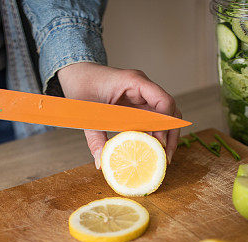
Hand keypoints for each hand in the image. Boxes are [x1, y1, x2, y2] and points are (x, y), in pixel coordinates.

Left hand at [57, 63, 180, 167]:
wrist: (77, 73)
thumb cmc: (82, 84)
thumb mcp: (87, 111)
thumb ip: (95, 137)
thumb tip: (101, 162)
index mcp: (134, 81)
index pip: (164, 101)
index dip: (165, 123)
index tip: (159, 143)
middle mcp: (144, 89)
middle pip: (171, 111)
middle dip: (171, 135)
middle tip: (165, 158)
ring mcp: (143, 97)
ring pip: (165, 117)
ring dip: (166, 137)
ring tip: (161, 158)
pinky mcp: (139, 106)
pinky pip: (153, 121)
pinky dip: (155, 136)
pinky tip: (150, 150)